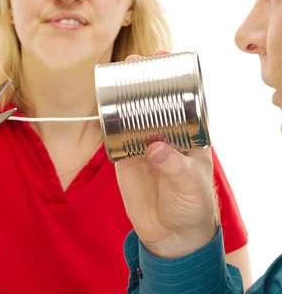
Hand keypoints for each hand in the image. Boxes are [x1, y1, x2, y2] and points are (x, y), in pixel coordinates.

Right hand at [114, 51, 218, 258]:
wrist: (169, 235)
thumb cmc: (192, 207)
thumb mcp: (190, 185)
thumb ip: (175, 166)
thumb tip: (156, 147)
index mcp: (190, 137)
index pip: (185, 101)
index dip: (176, 79)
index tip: (165, 59)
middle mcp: (167, 136)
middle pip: (155, 102)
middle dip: (145, 80)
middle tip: (135, 60)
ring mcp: (144, 145)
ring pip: (132, 115)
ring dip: (124, 95)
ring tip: (115, 75)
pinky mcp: (125, 158)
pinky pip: (114, 135)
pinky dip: (108, 120)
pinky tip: (102, 104)